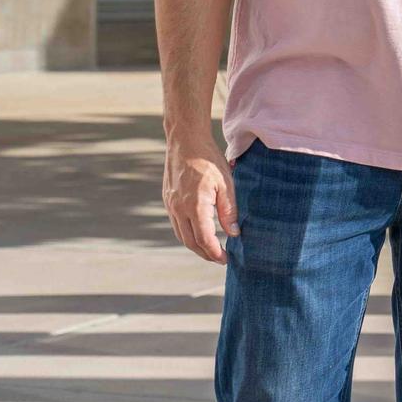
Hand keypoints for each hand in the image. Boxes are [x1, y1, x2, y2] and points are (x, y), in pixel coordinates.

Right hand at [163, 136, 238, 263]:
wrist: (185, 141)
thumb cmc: (209, 160)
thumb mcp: (226, 184)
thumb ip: (229, 210)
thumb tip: (234, 233)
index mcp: (195, 206)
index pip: (204, 239)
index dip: (215, 252)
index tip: (226, 259)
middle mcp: (179, 209)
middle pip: (190, 242)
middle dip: (205, 254)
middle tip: (219, 259)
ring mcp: (171, 205)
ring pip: (181, 235)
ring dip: (195, 246)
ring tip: (210, 250)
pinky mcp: (168, 200)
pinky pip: (176, 224)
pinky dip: (187, 234)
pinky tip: (198, 233)